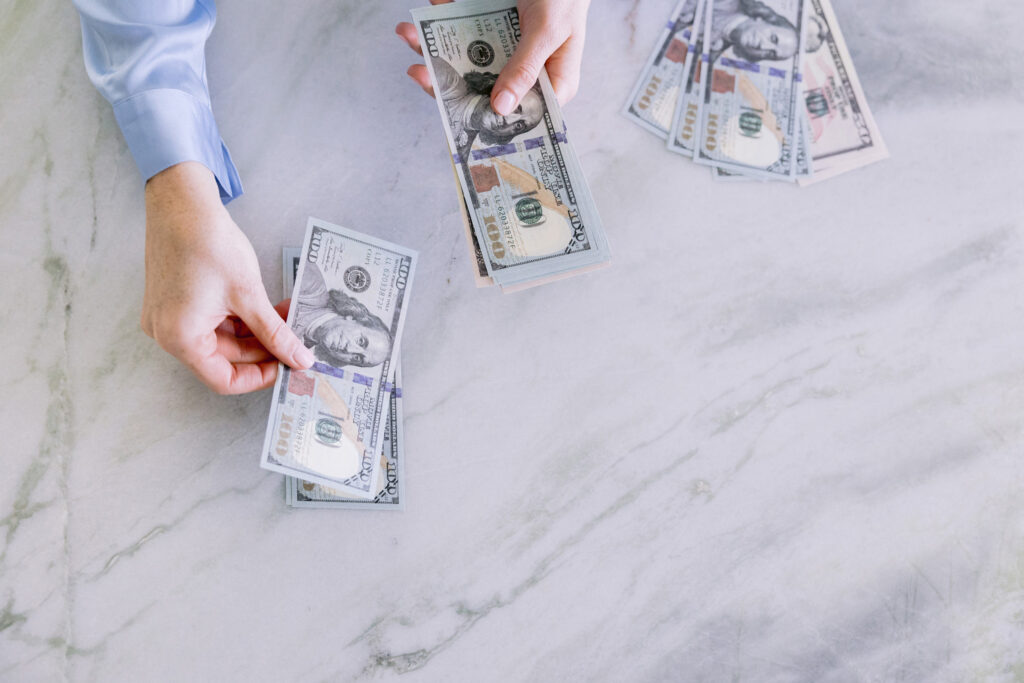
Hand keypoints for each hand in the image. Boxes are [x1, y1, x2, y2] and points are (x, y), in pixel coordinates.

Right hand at [141, 162, 313, 393]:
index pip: (224, 380)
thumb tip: (298, 358)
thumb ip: (275, 333)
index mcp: (180, 338)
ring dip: (255, 330)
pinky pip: (212, 320)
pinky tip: (267, 306)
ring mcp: (169, 316)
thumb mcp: (249, 294)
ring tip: (287, 314)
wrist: (180, 201)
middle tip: (295, 337)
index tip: (287, 366)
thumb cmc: (205, 241)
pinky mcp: (175, 301)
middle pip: (224, 358)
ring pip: (222, 338)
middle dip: (263, 347)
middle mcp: (167, 332)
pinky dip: (240, 316)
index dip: (260, 377)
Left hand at [396, 0, 590, 112]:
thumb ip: (525, 67)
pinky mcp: (489, 24)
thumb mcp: (548, 30)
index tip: (454, 117)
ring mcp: (504, 47)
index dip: (487, 119)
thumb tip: (500, 108)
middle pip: (481, 88)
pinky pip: (462, 27)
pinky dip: (441, 18)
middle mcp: (524, 68)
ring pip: (465, 58)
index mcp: (550, 79)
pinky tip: (425, 14)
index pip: (518, 112)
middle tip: (418, 71)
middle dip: (446, 80)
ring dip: (434, 47)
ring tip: (408, 34)